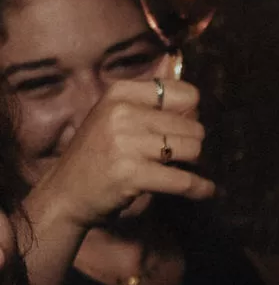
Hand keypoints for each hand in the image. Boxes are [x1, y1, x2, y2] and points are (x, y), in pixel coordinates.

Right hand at [23, 77, 215, 233]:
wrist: (67, 191)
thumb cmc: (99, 154)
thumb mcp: (116, 117)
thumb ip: (152, 106)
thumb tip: (196, 104)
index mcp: (120, 93)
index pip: (183, 93)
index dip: (192, 114)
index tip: (184, 128)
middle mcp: (122, 112)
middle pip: (193, 126)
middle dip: (193, 144)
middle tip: (179, 156)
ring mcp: (126, 142)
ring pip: (193, 150)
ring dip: (194, 164)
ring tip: (180, 169)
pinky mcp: (133, 173)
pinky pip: (185, 180)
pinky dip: (200, 188)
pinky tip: (205, 190)